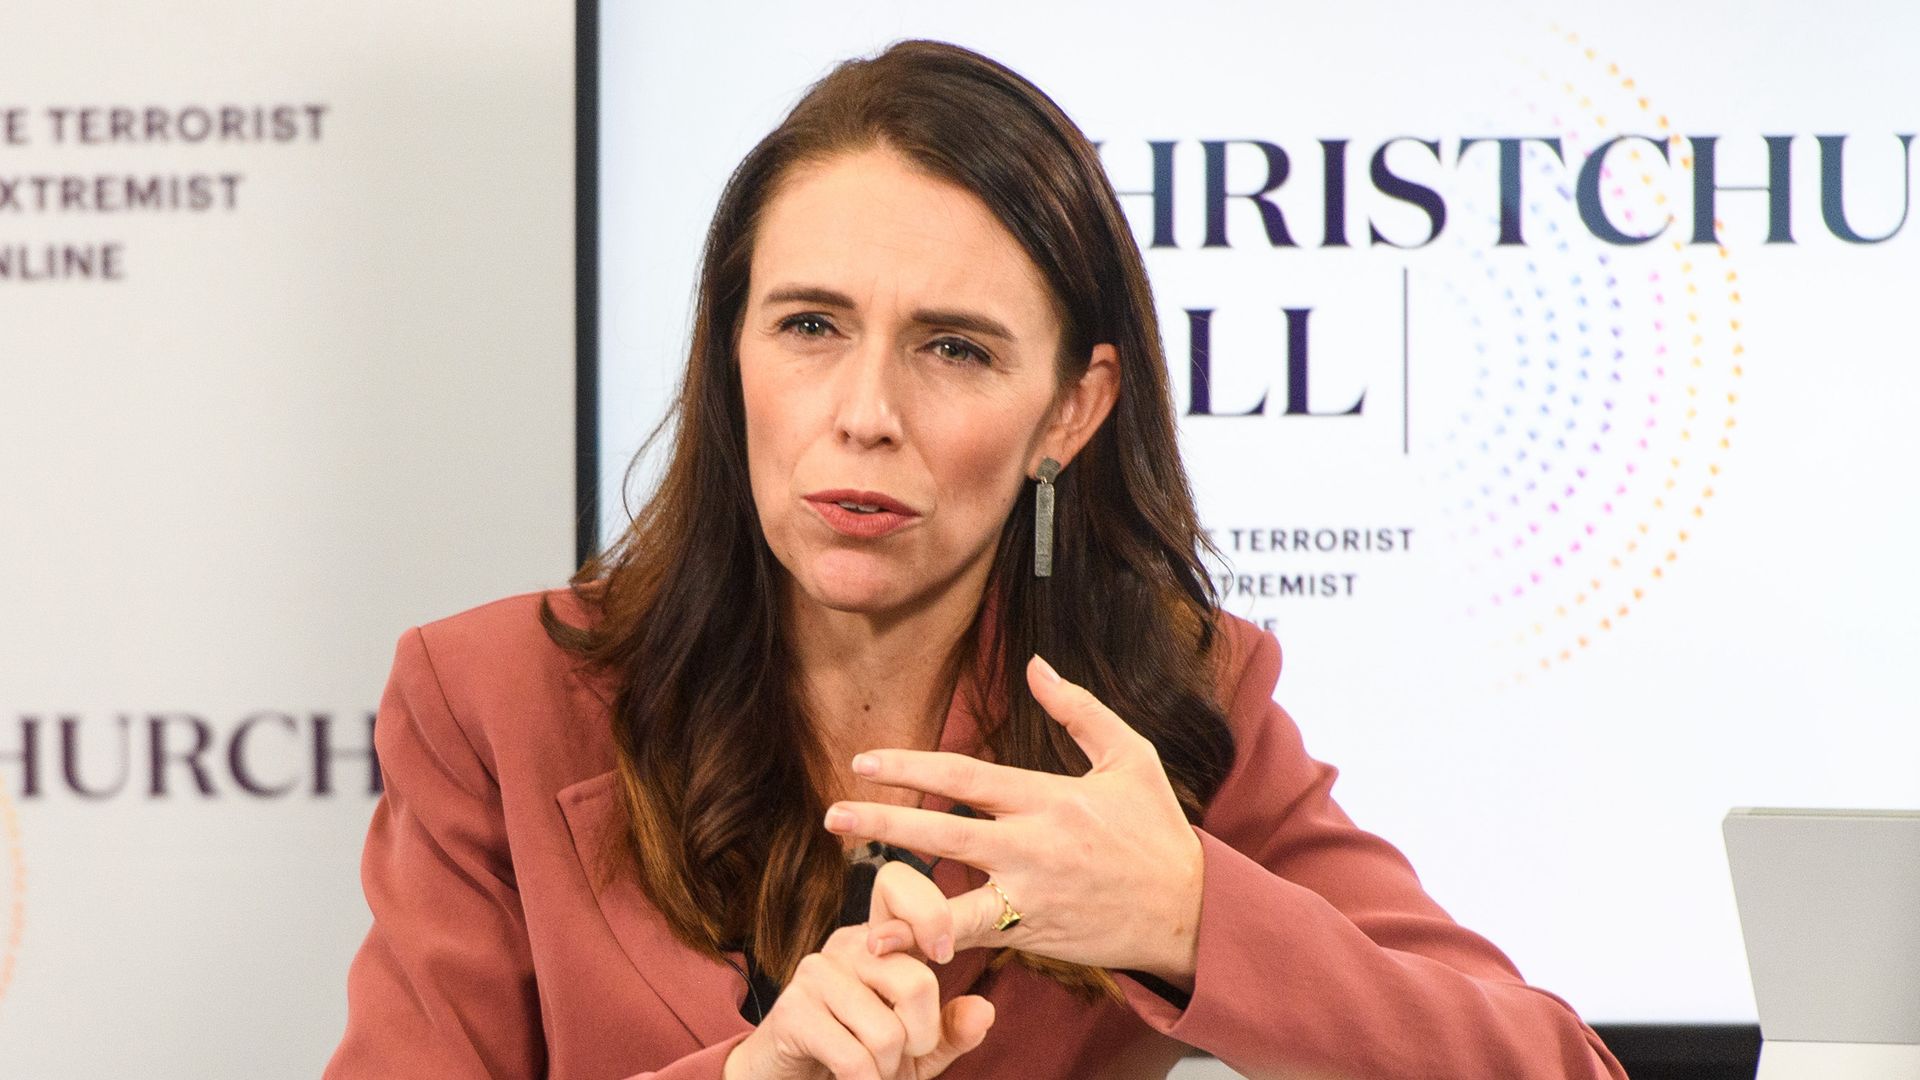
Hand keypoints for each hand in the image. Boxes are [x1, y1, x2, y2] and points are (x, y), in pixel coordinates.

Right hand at [722, 924, 993, 1079]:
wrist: (793, 1078)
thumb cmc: (859, 1054)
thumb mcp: (915, 1047)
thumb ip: (951, 1030)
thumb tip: (983, 1011)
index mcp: (878, 939)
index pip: (897, 882)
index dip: (930, 912)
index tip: (943, 955)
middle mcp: (847, 946)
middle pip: (918, 983)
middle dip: (921, 1039)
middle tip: (900, 1054)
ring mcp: (815, 973)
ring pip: (888, 1032)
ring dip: (888, 1068)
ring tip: (869, 1066)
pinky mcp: (792, 1010)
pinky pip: (856, 1059)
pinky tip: (850, 1079)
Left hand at [824, 654, 1204, 988]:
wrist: (1190, 910)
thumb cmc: (1157, 829)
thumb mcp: (1130, 756)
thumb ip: (1078, 709)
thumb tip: (1034, 664)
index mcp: (1049, 797)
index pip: (966, 776)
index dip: (912, 766)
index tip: (866, 762)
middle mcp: (1034, 847)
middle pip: (945, 832)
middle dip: (886, 823)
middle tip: (832, 815)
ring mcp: (1032, 897)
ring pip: (954, 900)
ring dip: (901, 901)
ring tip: (857, 901)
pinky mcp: (1035, 936)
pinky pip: (974, 940)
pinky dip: (932, 945)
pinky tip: (891, 949)